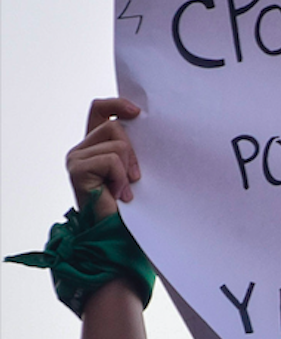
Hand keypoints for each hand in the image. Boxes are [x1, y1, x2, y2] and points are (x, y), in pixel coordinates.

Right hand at [67, 98, 142, 220]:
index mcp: (95, 146)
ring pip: (117, 143)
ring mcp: (76, 158)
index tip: (137, 112)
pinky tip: (120, 195)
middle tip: (136, 177)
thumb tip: (145, 125)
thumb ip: (132, 149)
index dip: (117, 105)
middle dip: (133, 150)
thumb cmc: (130, 207)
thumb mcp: (133, 170)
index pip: (100, 110)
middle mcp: (81, 149)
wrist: (117, 234)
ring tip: (125, 190)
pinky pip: (112, 160)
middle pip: (114, 125)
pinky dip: (122, 178)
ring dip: (129, 168)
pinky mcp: (78, 169)